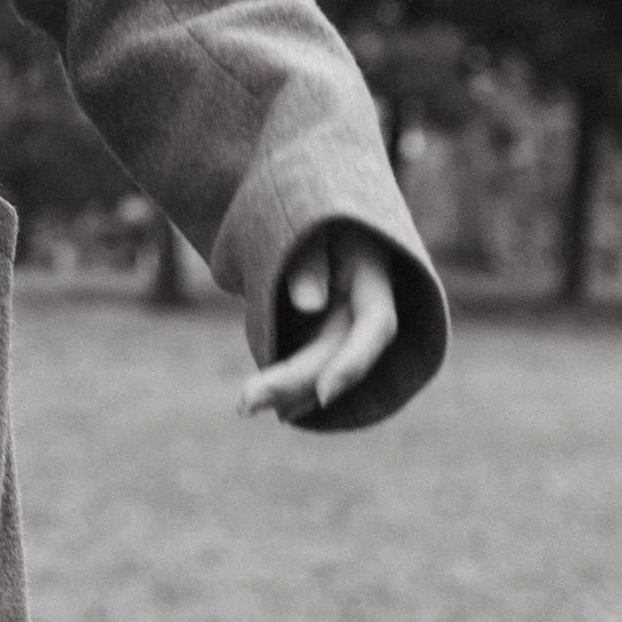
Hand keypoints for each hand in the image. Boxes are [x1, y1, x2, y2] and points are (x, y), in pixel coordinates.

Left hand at [237, 225, 398, 421]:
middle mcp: (363, 308)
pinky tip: (270, 404)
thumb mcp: (311, 225)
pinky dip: (293, 384)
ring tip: (245, 406)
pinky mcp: (323, 330)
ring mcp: (344, 322)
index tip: (324, 394)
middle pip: (335, 353)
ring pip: (322, 365)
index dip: (354, 363)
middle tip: (245, 403)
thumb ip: (309, 259)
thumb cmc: (312, 215)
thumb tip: (308, 304)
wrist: (312, 215)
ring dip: (288, 391)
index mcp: (373, 277)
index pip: (376, 325)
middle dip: (294, 381)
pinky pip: (312, 363)